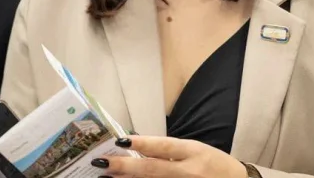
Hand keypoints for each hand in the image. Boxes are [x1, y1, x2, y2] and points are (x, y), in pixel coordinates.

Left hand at [92, 136, 249, 176]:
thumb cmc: (211, 164)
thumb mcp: (194, 150)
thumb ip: (168, 150)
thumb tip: (134, 146)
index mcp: (192, 152)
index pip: (163, 146)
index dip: (142, 144)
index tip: (119, 141)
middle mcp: (188, 171)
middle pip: (153, 170)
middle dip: (125, 167)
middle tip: (101, 163)